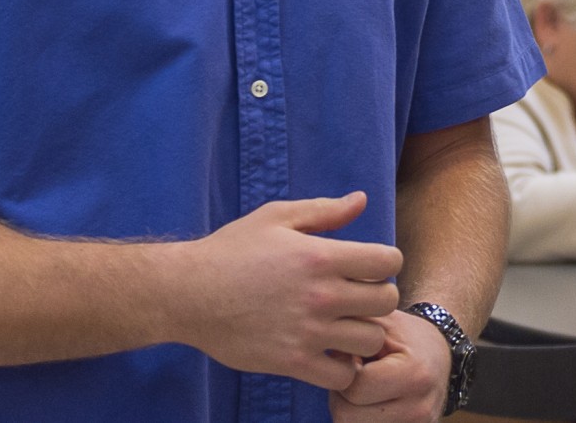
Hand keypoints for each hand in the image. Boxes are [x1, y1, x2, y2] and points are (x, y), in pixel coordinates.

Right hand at [161, 191, 402, 391]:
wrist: (187, 294)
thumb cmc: (231, 251)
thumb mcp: (276, 218)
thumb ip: (324, 211)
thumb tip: (361, 200)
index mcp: (321, 256)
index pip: (388, 261)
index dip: (385, 262)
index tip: (368, 267)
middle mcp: (321, 295)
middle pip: (387, 301)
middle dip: (378, 296)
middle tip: (358, 298)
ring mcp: (308, 331)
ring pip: (371, 340)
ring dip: (364, 333)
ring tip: (346, 326)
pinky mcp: (292, 362)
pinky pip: (342, 375)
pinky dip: (344, 367)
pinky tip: (330, 353)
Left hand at [335, 306, 450, 417]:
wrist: (442, 355)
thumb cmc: (407, 337)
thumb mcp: (383, 324)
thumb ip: (352, 330)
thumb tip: (319, 350)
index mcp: (414, 374)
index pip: (355, 389)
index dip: (344, 373)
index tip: (353, 359)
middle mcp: (419, 408)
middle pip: (348, 417)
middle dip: (340, 397)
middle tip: (352, 378)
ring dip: (348, 412)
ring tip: (362, 391)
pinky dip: (361, 420)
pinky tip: (371, 403)